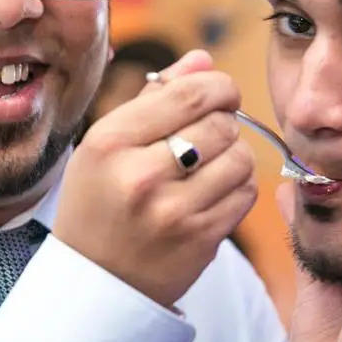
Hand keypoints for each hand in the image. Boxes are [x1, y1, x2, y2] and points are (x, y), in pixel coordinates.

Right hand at [53, 50, 257, 306]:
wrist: (95, 282)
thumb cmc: (101, 202)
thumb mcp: (107, 145)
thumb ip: (154, 98)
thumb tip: (203, 58)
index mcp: (109, 141)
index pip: (190, 93)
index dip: (219, 86)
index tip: (221, 94)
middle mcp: (139, 175)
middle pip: (221, 124)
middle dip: (224, 123)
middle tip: (209, 136)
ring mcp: (172, 212)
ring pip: (240, 158)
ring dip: (234, 156)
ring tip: (211, 165)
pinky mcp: (199, 240)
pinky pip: (245, 194)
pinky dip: (238, 187)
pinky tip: (214, 192)